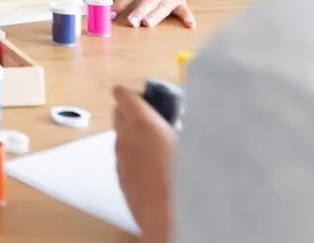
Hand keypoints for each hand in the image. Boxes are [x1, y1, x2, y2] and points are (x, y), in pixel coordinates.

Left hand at [109, 0, 194, 27]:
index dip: (121, 2)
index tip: (112, 12)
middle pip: (148, 0)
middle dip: (139, 11)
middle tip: (131, 22)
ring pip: (164, 6)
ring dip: (156, 16)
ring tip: (148, 24)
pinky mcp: (181, 2)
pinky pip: (185, 10)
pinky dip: (188, 17)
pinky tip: (190, 25)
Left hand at [113, 85, 175, 241]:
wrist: (171, 220)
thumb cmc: (187, 180)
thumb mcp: (195, 145)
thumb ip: (188, 127)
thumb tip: (189, 119)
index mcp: (143, 124)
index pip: (123, 95)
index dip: (133, 94)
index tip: (147, 99)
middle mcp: (126, 139)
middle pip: (118, 113)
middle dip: (132, 112)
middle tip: (156, 120)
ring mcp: (120, 160)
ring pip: (121, 138)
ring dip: (134, 137)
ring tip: (160, 148)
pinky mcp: (121, 180)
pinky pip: (124, 160)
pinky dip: (135, 158)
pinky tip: (156, 170)